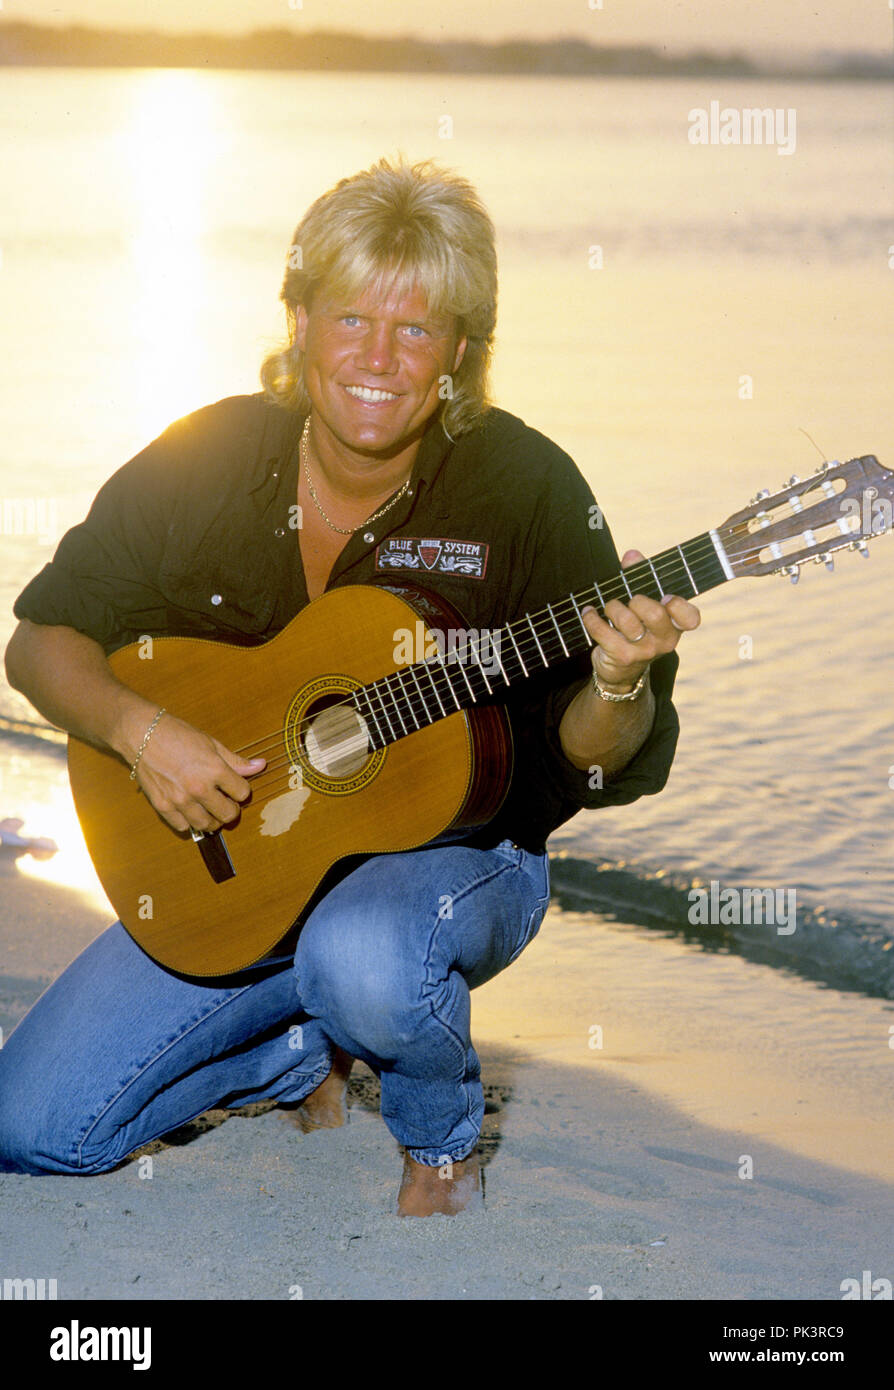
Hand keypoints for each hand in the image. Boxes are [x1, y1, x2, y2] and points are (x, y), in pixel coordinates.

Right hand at [128, 711, 265, 833]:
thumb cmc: (177, 735)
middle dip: (231, 809)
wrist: (142, 734)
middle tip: (225, 802)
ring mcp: (179, 800)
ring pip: (207, 825)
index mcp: (214, 770)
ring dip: (213, 820)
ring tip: (210, 809)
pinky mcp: (162, 806)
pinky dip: (189, 822)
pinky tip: (190, 810)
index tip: (235, 787)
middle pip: (228, 814)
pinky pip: (183, 826)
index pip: (242, 793)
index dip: (241, 790)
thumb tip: (260, 765)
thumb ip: (236, 761)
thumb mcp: (211, 744)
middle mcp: (198, 788)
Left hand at [581, 549, 700, 687]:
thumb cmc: (636, 628)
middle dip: (637, 600)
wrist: (622, 671)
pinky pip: (603, 632)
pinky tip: (589, 612)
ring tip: (609, 607)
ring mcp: (644, 651)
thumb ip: (639, 576)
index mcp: (675, 626)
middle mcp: (665, 641)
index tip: (665, 597)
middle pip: (655, 613)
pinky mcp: (622, 657)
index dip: (679, 605)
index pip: (690, 617)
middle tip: (630, 601)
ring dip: (613, 607)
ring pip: (627, 621)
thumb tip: (632, 555)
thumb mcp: (642, 603)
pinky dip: (591, 618)